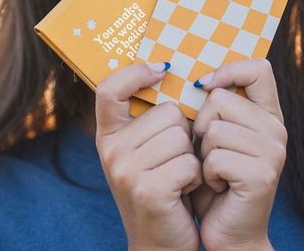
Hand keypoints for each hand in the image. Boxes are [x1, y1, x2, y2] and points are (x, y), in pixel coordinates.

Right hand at [95, 62, 201, 250]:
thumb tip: (172, 71)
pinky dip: (196, 178)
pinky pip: (190, 162)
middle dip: (183, 135)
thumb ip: (151, 119)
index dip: (134, 72)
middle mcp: (110, 151)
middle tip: (172, 163)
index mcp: (108, 136)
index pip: (110, 89)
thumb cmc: (164, 188)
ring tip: (178, 179)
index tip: (162, 69)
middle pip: (167, 113)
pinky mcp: (148, 190)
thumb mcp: (148, 151)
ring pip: (182, 137)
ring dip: (191, 158)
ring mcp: (126, 171)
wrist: (160, 245)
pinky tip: (183, 192)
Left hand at [190, 59, 286, 250]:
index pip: (259, 68)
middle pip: (220, 99)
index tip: (205, 86)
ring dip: (202, 154)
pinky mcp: (262, 175)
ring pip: (214, 129)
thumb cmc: (215, 181)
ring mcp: (273, 152)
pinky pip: (215, 157)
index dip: (229, 70)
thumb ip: (214, 108)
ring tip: (215, 172)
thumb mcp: (215, 137)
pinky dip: (206, 174)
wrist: (230, 234)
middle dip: (201, 126)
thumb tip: (195, 78)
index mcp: (268, 115)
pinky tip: (218, 187)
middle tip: (211, 153)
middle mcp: (277, 129)